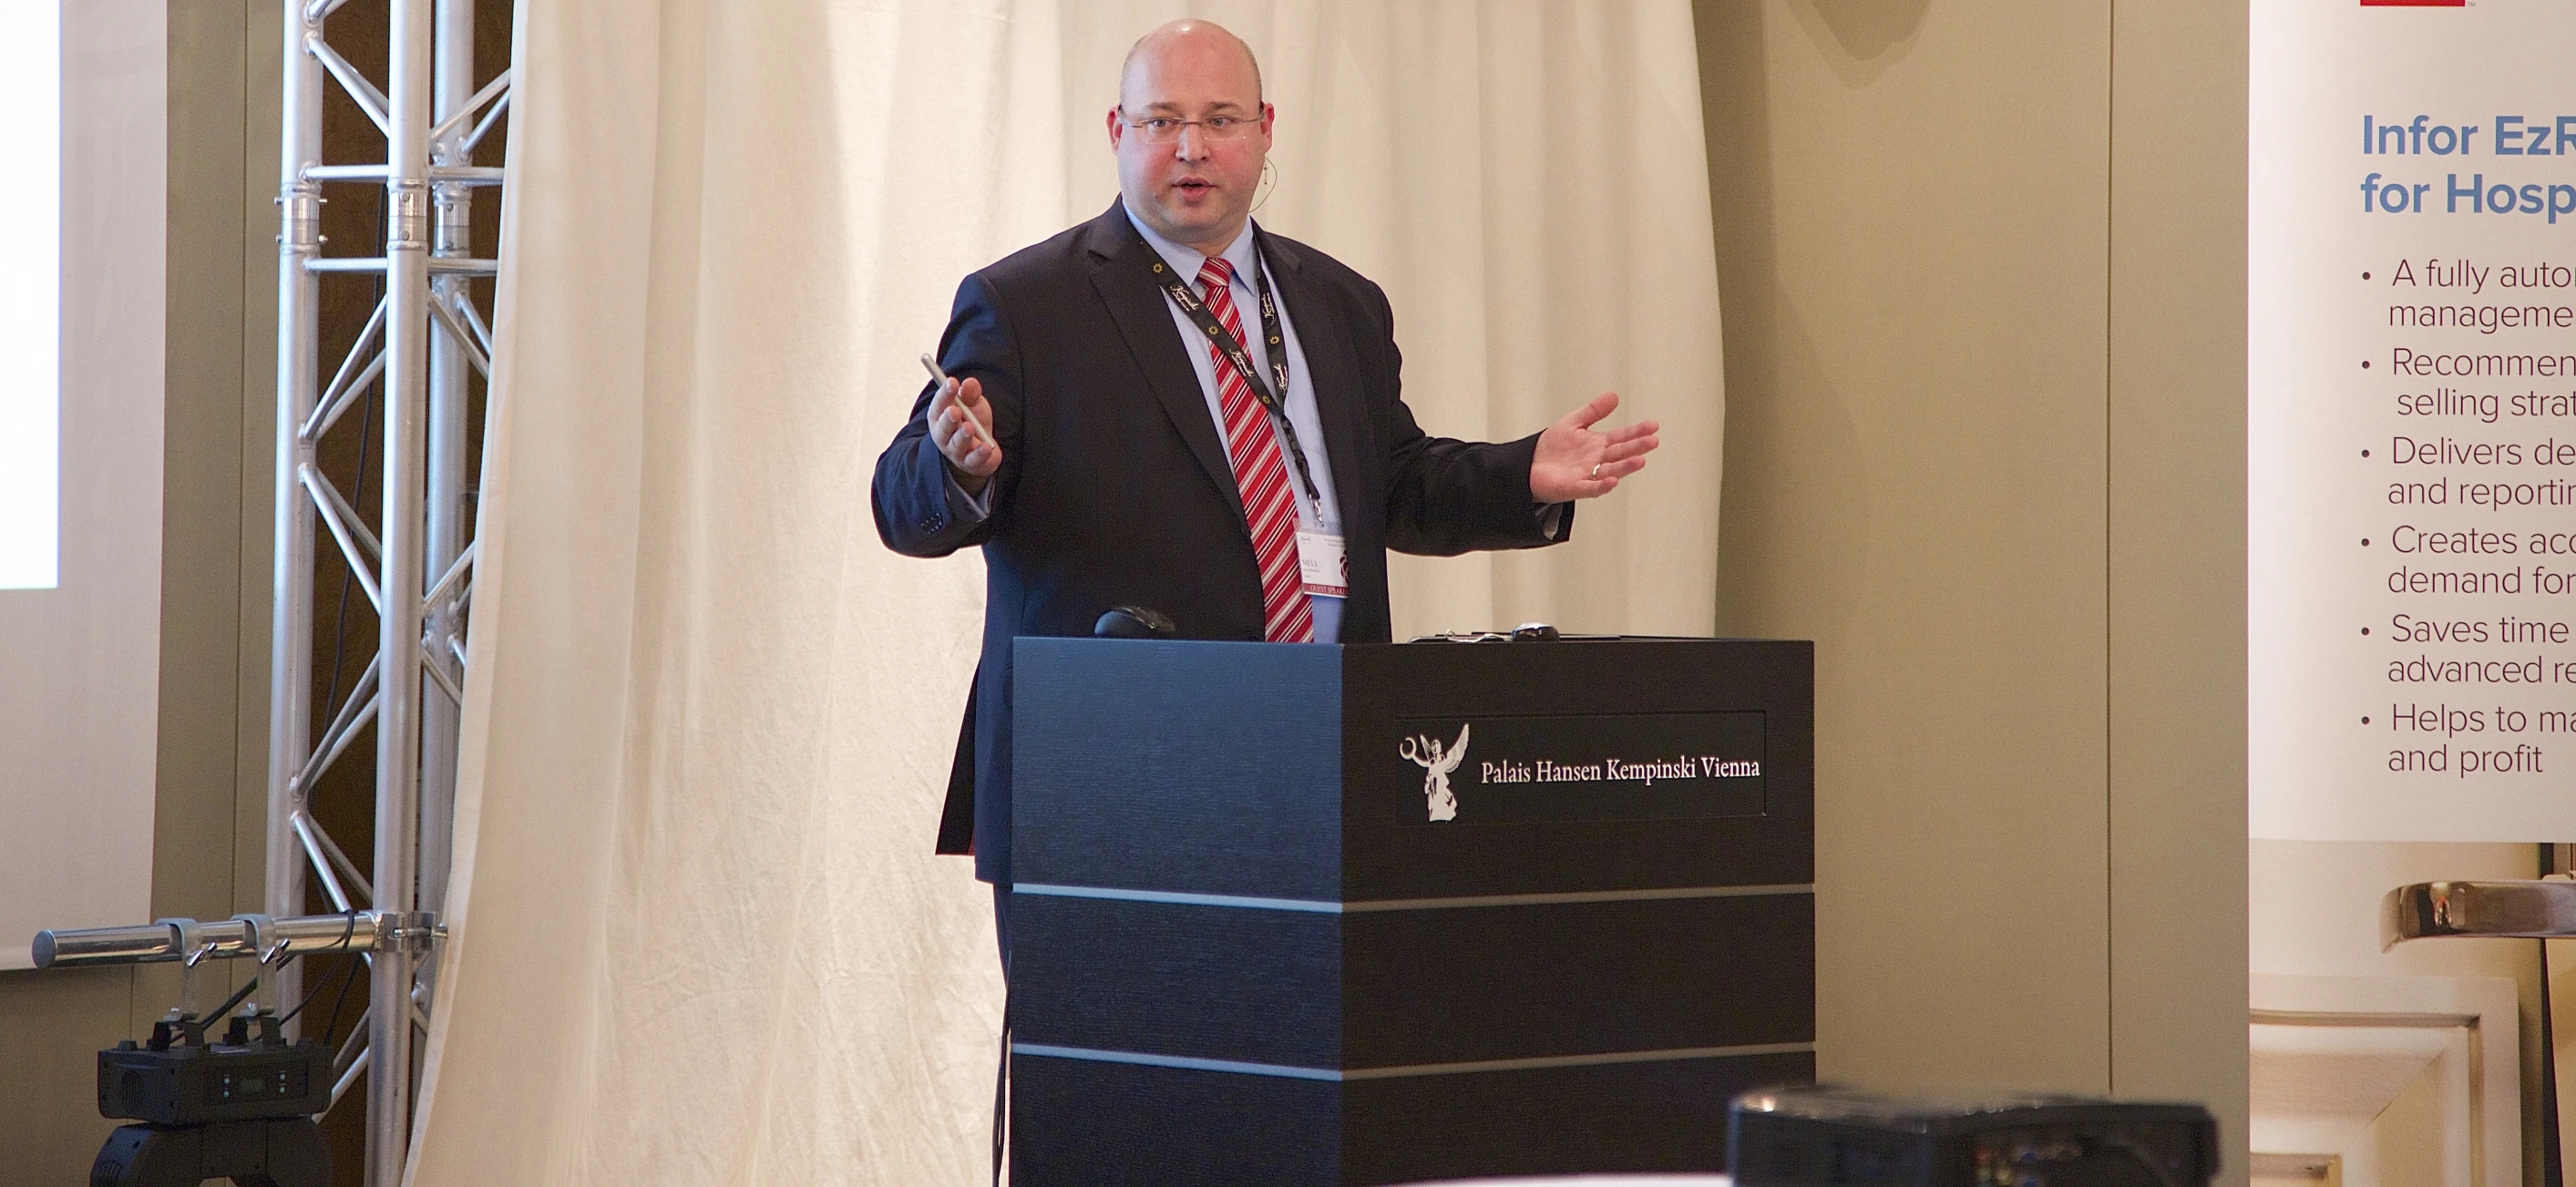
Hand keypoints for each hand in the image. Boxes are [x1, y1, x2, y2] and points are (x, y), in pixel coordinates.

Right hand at [930, 375, 999, 492]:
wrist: (982, 448)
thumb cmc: (973, 421)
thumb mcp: (974, 404)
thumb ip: (971, 394)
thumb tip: (969, 383)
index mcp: (940, 417)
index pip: (939, 405)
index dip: (944, 394)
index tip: (952, 382)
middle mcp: (943, 436)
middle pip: (943, 428)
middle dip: (948, 419)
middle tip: (955, 410)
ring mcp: (956, 451)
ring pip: (956, 444)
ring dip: (962, 436)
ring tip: (969, 427)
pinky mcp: (970, 463)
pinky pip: (973, 459)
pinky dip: (980, 454)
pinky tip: (986, 447)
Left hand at [1529, 391, 1658, 501]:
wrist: (1530, 466)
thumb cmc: (1553, 448)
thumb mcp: (1574, 422)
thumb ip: (1593, 411)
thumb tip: (1614, 395)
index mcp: (1599, 445)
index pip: (1622, 437)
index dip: (1637, 431)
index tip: (1653, 426)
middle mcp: (1597, 461)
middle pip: (1620, 453)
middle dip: (1636, 448)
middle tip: (1652, 441)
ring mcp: (1587, 475)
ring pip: (1610, 471)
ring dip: (1625, 467)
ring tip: (1639, 460)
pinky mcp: (1573, 487)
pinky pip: (1589, 488)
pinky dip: (1601, 486)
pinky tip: (1612, 481)